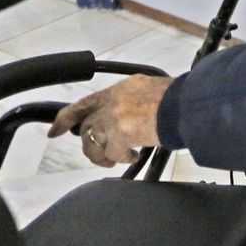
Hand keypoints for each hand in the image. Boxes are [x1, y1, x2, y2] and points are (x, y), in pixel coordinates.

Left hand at [48, 75, 172, 167]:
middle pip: (87, 127)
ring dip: (104, 155)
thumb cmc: (183, 99)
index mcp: (123, 87)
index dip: (66, 118)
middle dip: (89, 145)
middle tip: (100, 156)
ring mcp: (114, 117)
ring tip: (119, 158)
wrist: (190, 105)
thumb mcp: (156, 91)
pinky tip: (133, 156)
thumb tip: (139, 117)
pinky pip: (112, 154)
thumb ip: (139, 101)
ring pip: (94, 142)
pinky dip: (121, 158)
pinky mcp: (120, 134)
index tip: (55, 130)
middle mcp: (114, 101)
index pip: (86, 103)